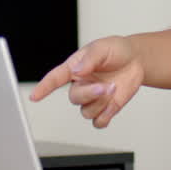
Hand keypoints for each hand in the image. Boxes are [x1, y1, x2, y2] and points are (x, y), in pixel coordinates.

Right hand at [29, 36, 143, 127]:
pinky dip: (105, 117)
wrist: (136, 60)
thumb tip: (77, 70)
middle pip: (74, 99)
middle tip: (107, 86)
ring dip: (101, 104)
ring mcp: (93, 98)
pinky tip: (113, 104)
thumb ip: (89, 59)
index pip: (55, 79)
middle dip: (90, 94)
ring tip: (114, 89)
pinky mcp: (105, 108)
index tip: (34, 97)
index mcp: (75, 68)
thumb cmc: (116, 50)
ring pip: (86, 112)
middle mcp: (81, 85)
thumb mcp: (102, 48)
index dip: (44, 87)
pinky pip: (98, 122)